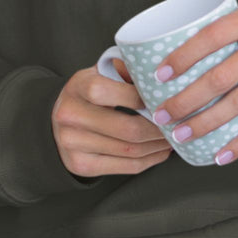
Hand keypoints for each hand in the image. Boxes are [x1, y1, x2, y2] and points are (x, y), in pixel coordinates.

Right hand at [52, 61, 172, 177]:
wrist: (60, 115)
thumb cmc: (90, 88)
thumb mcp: (102, 70)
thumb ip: (127, 69)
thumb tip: (161, 77)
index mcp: (79, 86)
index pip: (111, 92)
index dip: (142, 98)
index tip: (165, 98)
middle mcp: (71, 116)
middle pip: (127, 129)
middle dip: (159, 128)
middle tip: (177, 123)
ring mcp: (72, 144)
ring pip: (129, 150)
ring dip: (158, 146)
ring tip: (173, 136)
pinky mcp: (80, 165)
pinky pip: (124, 167)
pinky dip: (149, 161)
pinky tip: (161, 151)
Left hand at [150, 0, 237, 165]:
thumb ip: (226, 31)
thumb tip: (176, 59)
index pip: (214, 35)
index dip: (184, 56)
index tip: (160, 75)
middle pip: (224, 76)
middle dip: (188, 100)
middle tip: (163, 114)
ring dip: (207, 122)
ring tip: (182, 134)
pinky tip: (221, 153)